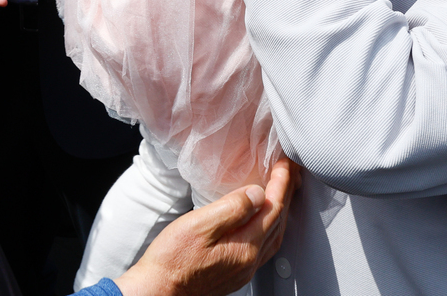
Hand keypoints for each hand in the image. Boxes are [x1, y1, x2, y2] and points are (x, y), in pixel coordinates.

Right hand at [115, 158, 299, 295]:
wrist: (157, 291)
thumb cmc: (171, 261)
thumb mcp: (199, 225)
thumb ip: (232, 208)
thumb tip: (257, 193)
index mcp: (244, 247)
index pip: (273, 208)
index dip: (281, 182)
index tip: (283, 163)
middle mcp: (249, 261)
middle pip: (279, 222)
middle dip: (286, 193)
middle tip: (289, 172)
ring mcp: (243, 269)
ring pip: (274, 235)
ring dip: (280, 211)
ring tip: (280, 191)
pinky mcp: (234, 273)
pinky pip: (263, 246)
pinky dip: (269, 226)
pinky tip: (261, 221)